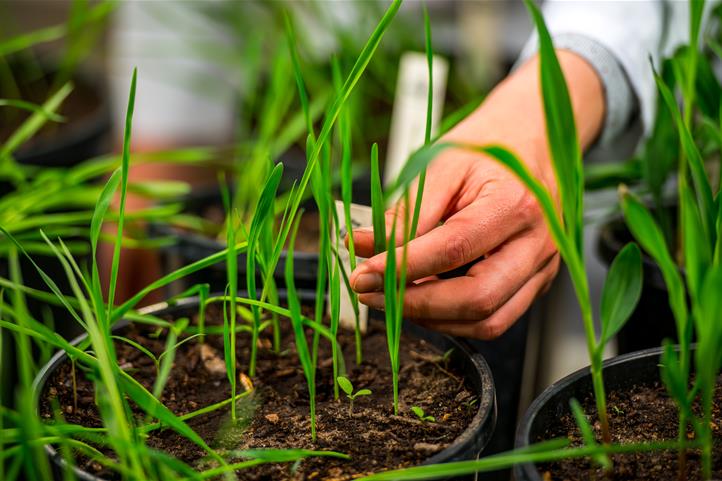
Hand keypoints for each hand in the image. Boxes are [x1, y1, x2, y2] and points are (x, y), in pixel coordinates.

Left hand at [347, 51, 604, 338]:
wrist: (534, 139)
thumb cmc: (488, 147)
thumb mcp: (441, 165)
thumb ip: (405, 212)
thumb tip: (363, 246)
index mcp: (514, 203)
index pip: (453, 249)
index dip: (404, 267)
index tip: (364, 272)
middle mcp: (537, 242)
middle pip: (477, 299)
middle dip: (415, 305)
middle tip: (371, 294)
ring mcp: (542, 266)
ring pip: (488, 321)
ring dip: (432, 318)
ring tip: (392, 297)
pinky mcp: (537, 281)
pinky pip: (496, 318)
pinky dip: (454, 319)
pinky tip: (423, 300)